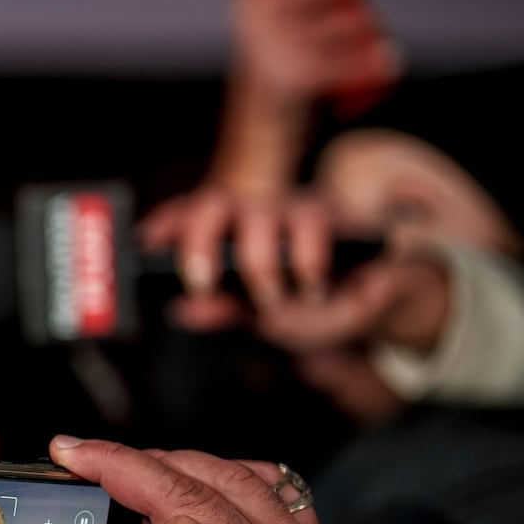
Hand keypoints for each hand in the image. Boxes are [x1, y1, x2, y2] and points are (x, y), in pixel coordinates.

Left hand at [138, 189, 447, 353]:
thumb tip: (181, 311)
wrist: (379, 299)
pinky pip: (314, 222)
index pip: (185, 215)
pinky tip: (311, 286)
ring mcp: (290, 208)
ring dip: (262, 262)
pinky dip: (308, 262)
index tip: (144, 245)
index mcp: (229, 232)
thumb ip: (222, 310)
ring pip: (265, 214)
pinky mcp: (332, 213)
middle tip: (200, 283)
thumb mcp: (260, 317)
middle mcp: (254, 213)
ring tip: (271, 299)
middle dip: (200, 242)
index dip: (162, 225)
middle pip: (214, 205)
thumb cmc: (312, 305)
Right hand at [232, 0, 399, 112]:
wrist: (260, 125)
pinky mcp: (297, 82)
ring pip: (331, 28)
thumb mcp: (275, 26)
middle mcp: (260, 27)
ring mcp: (278, 54)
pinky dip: (367, 63)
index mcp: (251, 6)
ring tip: (372, 23)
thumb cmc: (278, 63)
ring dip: (357, 23)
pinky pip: (340, 67)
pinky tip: (389, 58)